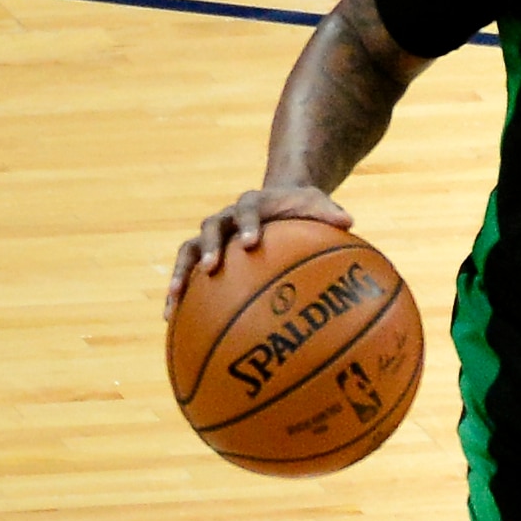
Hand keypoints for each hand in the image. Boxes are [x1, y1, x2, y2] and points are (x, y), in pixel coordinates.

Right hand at [167, 183, 351, 312]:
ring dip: (180, 274)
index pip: (247, 209)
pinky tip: (171, 320)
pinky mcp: (204, 254)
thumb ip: (328, 212)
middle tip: (210, 268)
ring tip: (173, 301)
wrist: (277, 201)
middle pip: (210, 228)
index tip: (251, 243)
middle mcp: (226, 218)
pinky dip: (178, 294)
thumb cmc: (299, 207)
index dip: (248, 225)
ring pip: (188, 251)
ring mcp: (212, 237)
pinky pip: (186, 273)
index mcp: (252, 203)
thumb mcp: (316, 203)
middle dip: (208, 248)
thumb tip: (348, 222)